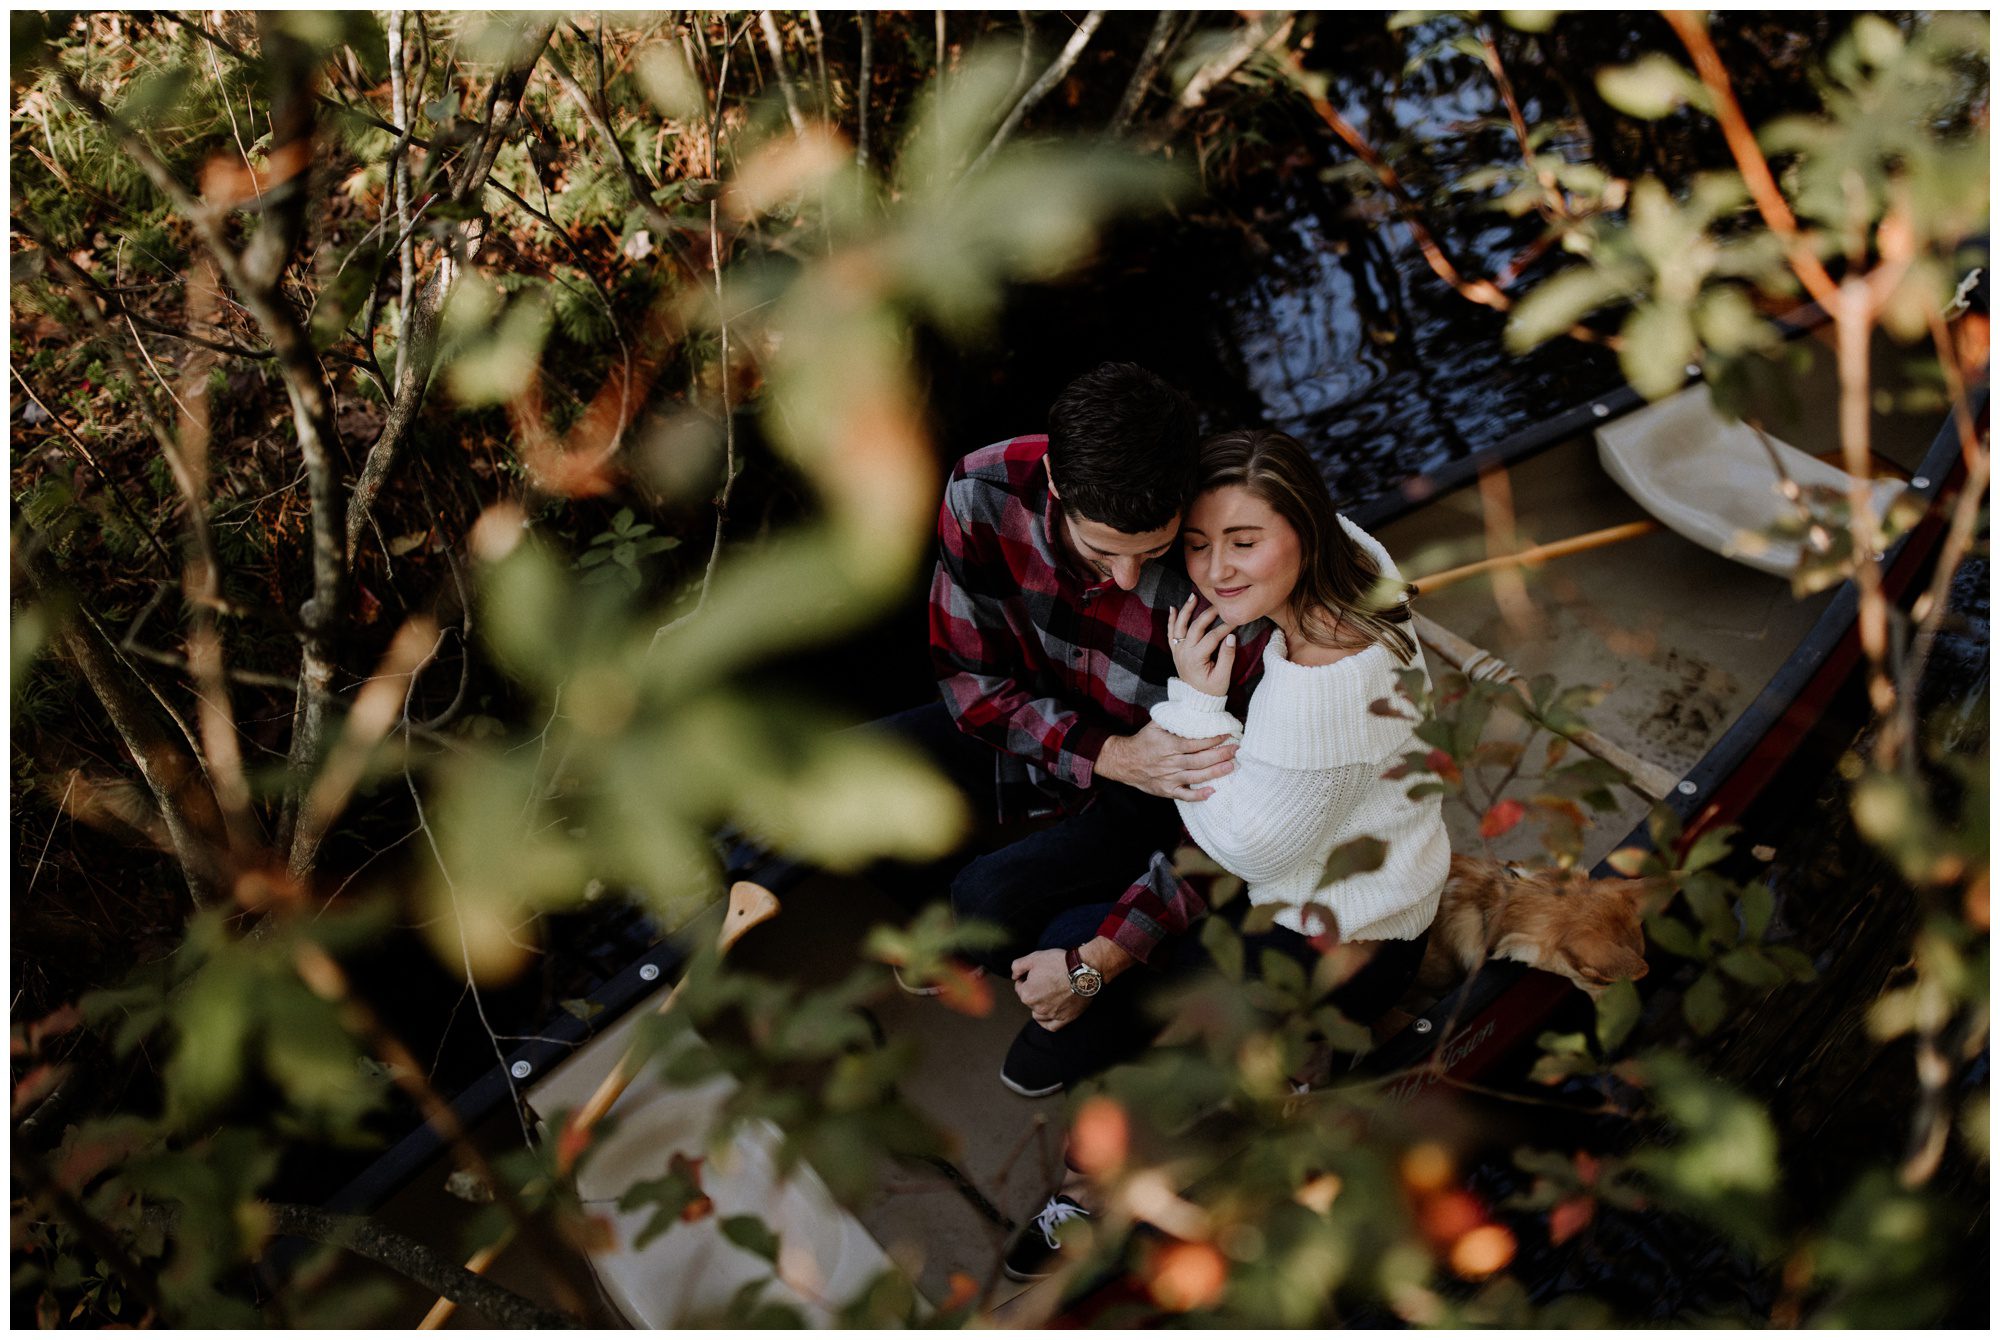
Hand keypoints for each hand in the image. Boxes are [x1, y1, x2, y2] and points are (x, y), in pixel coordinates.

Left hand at [1011, 948, 1087, 1029]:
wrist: (1083, 971)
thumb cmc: (1059, 963)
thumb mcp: (1034, 957)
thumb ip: (1017, 966)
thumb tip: (1014, 976)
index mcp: (1027, 994)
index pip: (1019, 987)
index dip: (1026, 978)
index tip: (1035, 972)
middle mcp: (1037, 1007)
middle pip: (1029, 1000)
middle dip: (1034, 991)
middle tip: (1045, 980)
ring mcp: (1051, 1014)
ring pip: (1038, 1014)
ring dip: (1039, 1006)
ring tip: (1048, 995)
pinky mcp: (1065, 1018)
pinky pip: (1051, 1026)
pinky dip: (1047, 1022)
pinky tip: (1048, 1015)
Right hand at [1096, 721, 1236, 800]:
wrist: (1124, 762)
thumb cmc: (1143, 742)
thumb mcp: (1155, 725)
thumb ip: (1174, 718)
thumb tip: (1192, 708)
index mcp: (1169, 745)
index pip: (1196, 743)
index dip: (1213, 739)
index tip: (1227, 735)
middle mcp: (1170, 763)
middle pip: (1200, 760)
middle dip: (1220, 754)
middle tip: (1236, 750)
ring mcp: (1169, 778)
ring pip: (1196, 777)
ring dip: (1215, 772)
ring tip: (1231, 766)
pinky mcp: (1167, 790)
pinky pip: (1184, 795)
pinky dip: (1198, 796)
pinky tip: (1212, 792)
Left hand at [1167, 594, 1237, 697]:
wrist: (1195, 700)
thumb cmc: (1212, 690)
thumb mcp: (1223, 677)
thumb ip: (1227, 657)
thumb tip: (1231, 637)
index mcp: (1196, 659)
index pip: (1211, 637)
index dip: (1224, 627)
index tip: (1236, 620)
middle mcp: (1184, 652)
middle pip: (1195, 627)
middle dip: (1208, 614)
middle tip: (1219, 604)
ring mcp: (1178, 651)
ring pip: (1180, 626)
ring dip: (1186, 610)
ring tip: (1193, 596)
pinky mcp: (1176, 651)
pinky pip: (1171, 633)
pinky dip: (1171, 620)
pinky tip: (1173, 608)